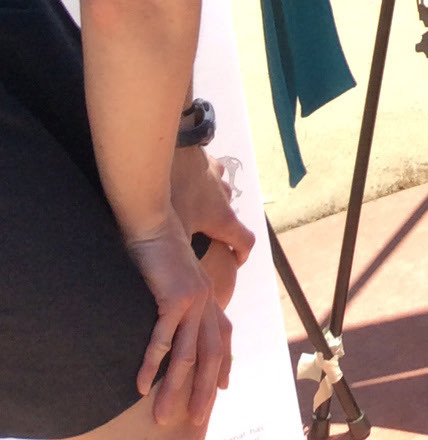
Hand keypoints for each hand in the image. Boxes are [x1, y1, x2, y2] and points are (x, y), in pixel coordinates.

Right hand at [124, 223, 229, 425]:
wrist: (152, 220)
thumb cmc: (158, 246)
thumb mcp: (175, 275)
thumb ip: (179, 296)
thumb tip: (172, 313)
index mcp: (209, 294)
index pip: (221, 336)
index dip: (224, 364)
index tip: (222, 389)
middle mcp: (207, 300)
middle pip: (210, 354)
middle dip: (203, 390)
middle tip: (195, 421)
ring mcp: (194, 300)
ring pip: (186, 355)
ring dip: (174, 389)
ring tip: (163, 417)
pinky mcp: (175, 298)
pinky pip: (162, 340)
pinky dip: (153, 366)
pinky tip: (141, 387)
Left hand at [171, 148, 253, 267]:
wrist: (171, 149)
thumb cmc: (174, 195)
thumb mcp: (175, 236)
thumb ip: (181, 263)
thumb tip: (180, 290)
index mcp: (223, 218)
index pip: (245, 241)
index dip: (241, 254)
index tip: (234, 262)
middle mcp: (225, 195)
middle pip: (228, 216)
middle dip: (217, 228)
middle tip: (197, 237)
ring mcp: (215, 173)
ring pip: (216, 192)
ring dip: (207, 202)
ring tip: (184, 209)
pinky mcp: (201, 157)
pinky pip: (204, 173)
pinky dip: (195, 182)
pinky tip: (176, 183)